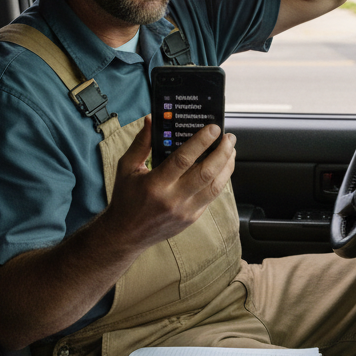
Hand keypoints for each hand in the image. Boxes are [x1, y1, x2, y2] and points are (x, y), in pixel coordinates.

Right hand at [103, 117, 237, 248]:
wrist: (126, 235)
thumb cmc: (125, 198)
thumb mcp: (126, 168)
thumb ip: (141, 144)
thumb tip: (151, 120)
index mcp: (155, 184)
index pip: (183, 159)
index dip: (201, 142)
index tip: (214, 128)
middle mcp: (172, 199)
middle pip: (206, 173)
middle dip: (222, 152)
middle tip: (229, 137)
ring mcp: (185, 211)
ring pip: (215, 186)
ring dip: (227, 166)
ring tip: (231, 150)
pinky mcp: (192, 218)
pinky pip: (212, 197)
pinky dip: (221, 180)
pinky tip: (223, 167)